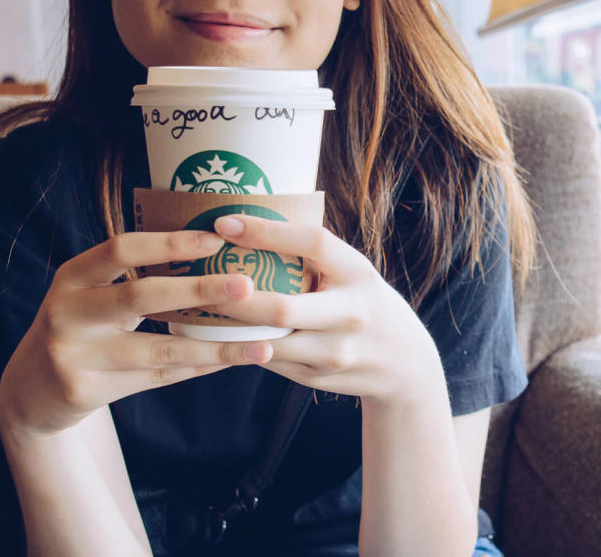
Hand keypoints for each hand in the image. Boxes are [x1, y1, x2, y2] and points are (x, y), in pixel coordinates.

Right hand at [0, 230, 271, 438]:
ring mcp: (72, 354)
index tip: (216, 238)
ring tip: (262, 343)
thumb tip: (215, 249)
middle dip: (198, 289)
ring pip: (156, 349)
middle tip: (247, 285)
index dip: (169, 242)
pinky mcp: (84, 390)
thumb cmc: (80, 327)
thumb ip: (133, 275)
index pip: (121, 249)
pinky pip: (156, 378)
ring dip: (214, 346)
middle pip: (140, 296)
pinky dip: (198, 368)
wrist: (29, 391)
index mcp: (71, 276)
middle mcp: (65, 311)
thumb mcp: (89, 293)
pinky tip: (232, 361)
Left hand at [205, 215, 444, 406]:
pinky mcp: (318, 378)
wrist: (404, 363)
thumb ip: (313, 255)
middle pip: (281, 308)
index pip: (311, 243)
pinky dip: (240, 346)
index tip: (224, 223)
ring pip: (267, 343)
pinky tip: (215, 334)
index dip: (266, 232)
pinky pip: (268, 360)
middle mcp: (351, 314)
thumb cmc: (362, 301)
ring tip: (195, 309)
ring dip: (227, 328)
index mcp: (357, 273)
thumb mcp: (352, 272)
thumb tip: (244, 225)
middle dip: (233, 296)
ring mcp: (335, 352)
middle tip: (197, 280)